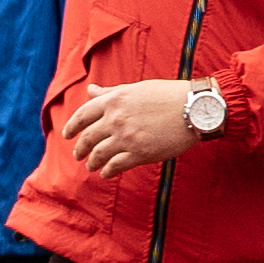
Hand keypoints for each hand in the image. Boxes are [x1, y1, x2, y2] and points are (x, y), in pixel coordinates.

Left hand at [64, 78, 206, 177]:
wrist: (196, 108)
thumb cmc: (170, 95)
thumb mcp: (138, 88)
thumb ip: (112, 92)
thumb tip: (90, 90)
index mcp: (114, 100)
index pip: (83, 114)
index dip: (72, 126)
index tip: (67, 134)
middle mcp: (116, 119)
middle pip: (88, 138)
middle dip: (80, 148)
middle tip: (78, 154)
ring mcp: (127, 137)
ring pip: (99, 154)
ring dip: (92, 162)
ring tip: (91, 166)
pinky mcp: (140, 153)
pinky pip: (115, 166)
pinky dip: (108, 172)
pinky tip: (107, 174)